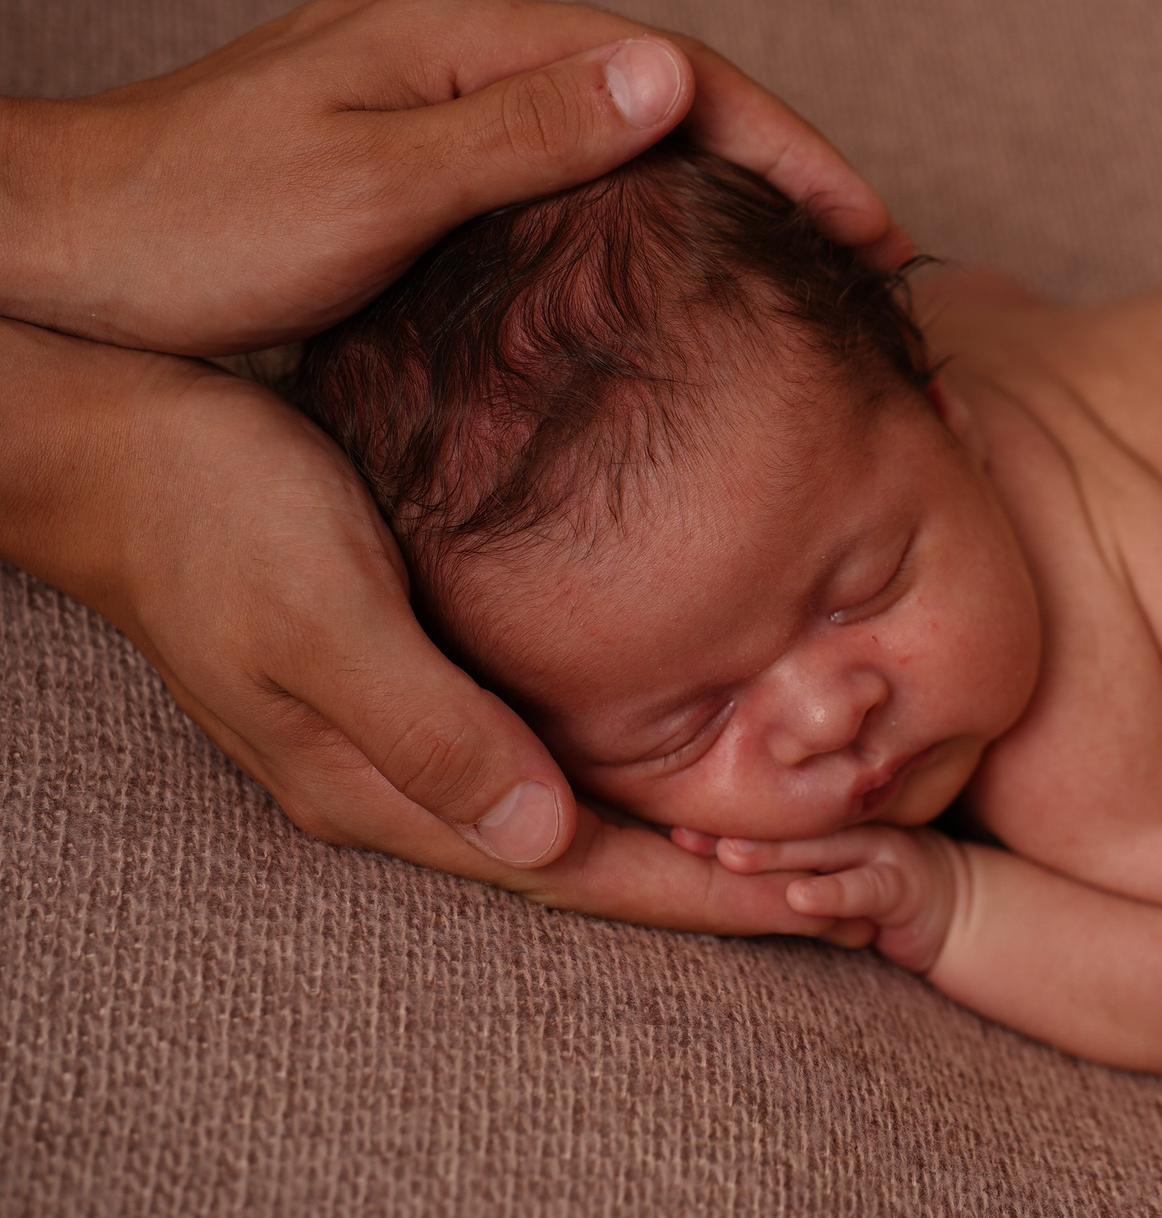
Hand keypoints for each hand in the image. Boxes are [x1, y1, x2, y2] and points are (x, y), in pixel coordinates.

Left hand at [1, 0, 909, 353]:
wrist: (48, 243)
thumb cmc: (190, 224)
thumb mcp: (370, 190)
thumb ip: (524, 136)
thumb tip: (672, 80)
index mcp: (464, 36)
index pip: (675, 74)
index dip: (791, 147)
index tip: (874, 227)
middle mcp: (458, 40)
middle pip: (662, 87)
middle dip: (780, 158)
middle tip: (870, 247)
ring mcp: (432, 86)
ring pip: (616, 122)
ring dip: (720, 179)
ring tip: (801, 251)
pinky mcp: (408, 140)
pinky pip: (562, 156)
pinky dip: (643, 198)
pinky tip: (667, 250)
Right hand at [43, 335, 853, 935]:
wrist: (121, 449)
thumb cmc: (215, 514)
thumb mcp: (320, 613)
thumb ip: (426, 725)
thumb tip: (542, 833)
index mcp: (379, 785)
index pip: (576, 871)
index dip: (701, 891)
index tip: (821, 900)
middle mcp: (404, 775)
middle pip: (592, 855)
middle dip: (717, 874)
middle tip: (853, 873)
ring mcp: (413, 727)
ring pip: (581, 805)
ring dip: (688, 821)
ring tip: (808, 822)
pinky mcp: (425, 668)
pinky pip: (556, 741)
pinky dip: (640, 755)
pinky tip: (704, 726)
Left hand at [687, 825, 964, 970]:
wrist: (953, 908)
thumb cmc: (876, 886)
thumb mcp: (829, 868)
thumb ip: (784, 858)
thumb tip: (712, 856)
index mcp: (824, 823)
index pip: (768, 817)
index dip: (719, 819)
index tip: (664, 821)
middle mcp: (847, 829)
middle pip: (783, 828)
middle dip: (730, 831)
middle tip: (678, 832)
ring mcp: (876, 852)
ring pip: (819, 852)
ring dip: (774, 855)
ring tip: (728, 857)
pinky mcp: (901, 887)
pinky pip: (864, 889)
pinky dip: (832, 894)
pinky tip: (800, 898)